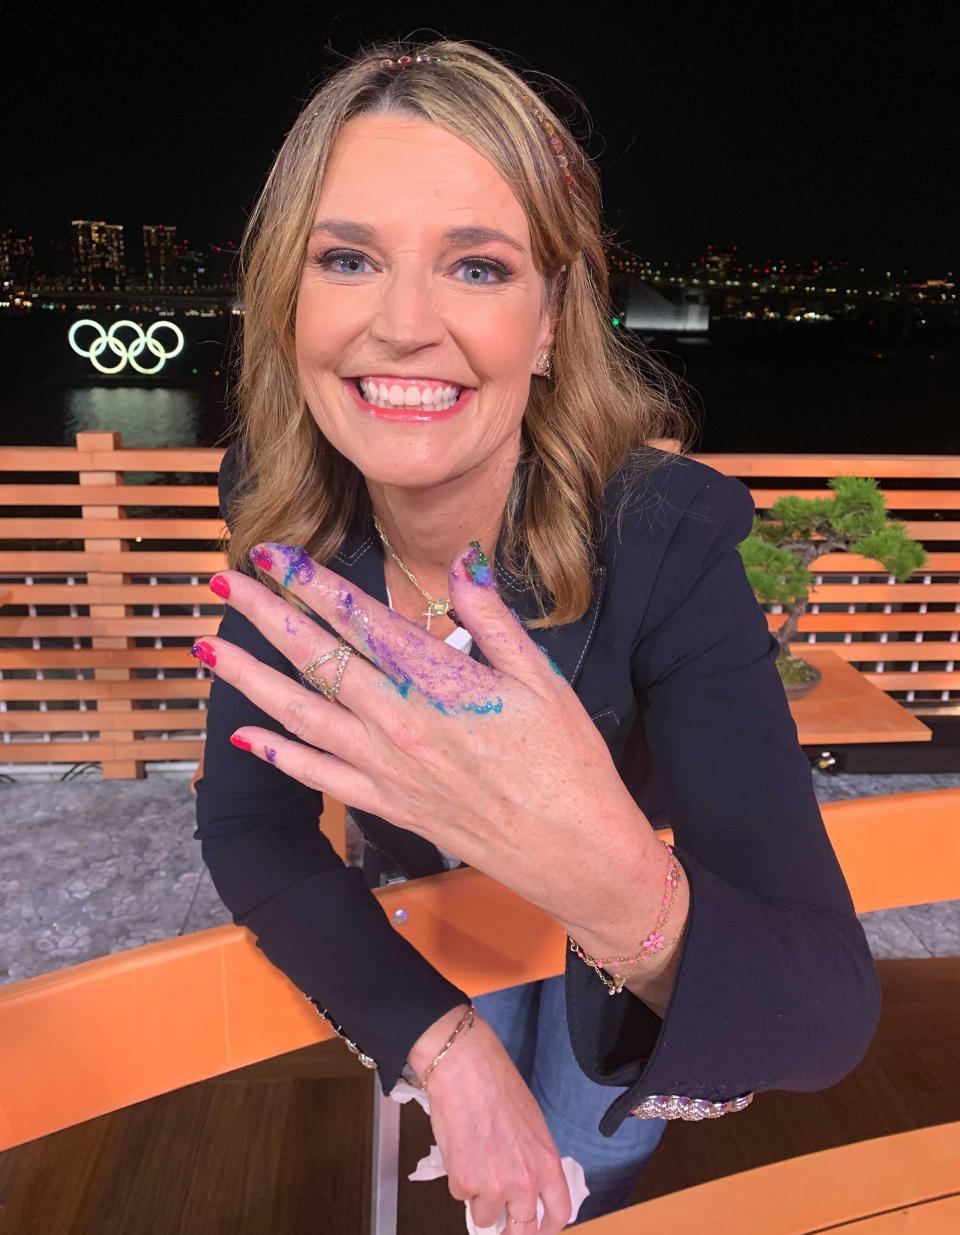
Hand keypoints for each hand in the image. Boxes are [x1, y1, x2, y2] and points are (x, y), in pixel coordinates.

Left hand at [199, 542, 662, 935]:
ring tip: (209, 651)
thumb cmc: (567, 763)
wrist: (574, 852)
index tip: (273, 553)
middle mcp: (399, 723)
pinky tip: (245, 739)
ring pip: (301, 714)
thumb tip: (464, 560)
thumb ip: (492, 617)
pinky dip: (278, 756)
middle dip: (264, 615)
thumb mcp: (540, 677)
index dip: (310, 581)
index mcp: (438, 682)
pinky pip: (319, 776)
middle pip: (316, 658)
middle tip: (222, 583)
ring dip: (250, 679)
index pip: (358, 618)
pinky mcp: (388, 805)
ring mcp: (387, 768)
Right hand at [412, 1005, 571, 1232]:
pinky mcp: (465, 1183)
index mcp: (547, 1163)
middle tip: (500, 1222)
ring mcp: (494, 1186)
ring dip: (478, 1198)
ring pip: (484, 1216)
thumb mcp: (532, 1124)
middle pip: (522, 1231)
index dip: (548, 1228)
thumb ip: (533, 1159)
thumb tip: (525, 1184)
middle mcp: (525, 1182)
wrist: (466, 1068)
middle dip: (510, 1231)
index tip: (538, 1230)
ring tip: (474, 1161)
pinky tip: (460, 1148)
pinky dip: (458, 1178)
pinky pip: (460, 1195)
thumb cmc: (498, 1086)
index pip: (559, 1213)